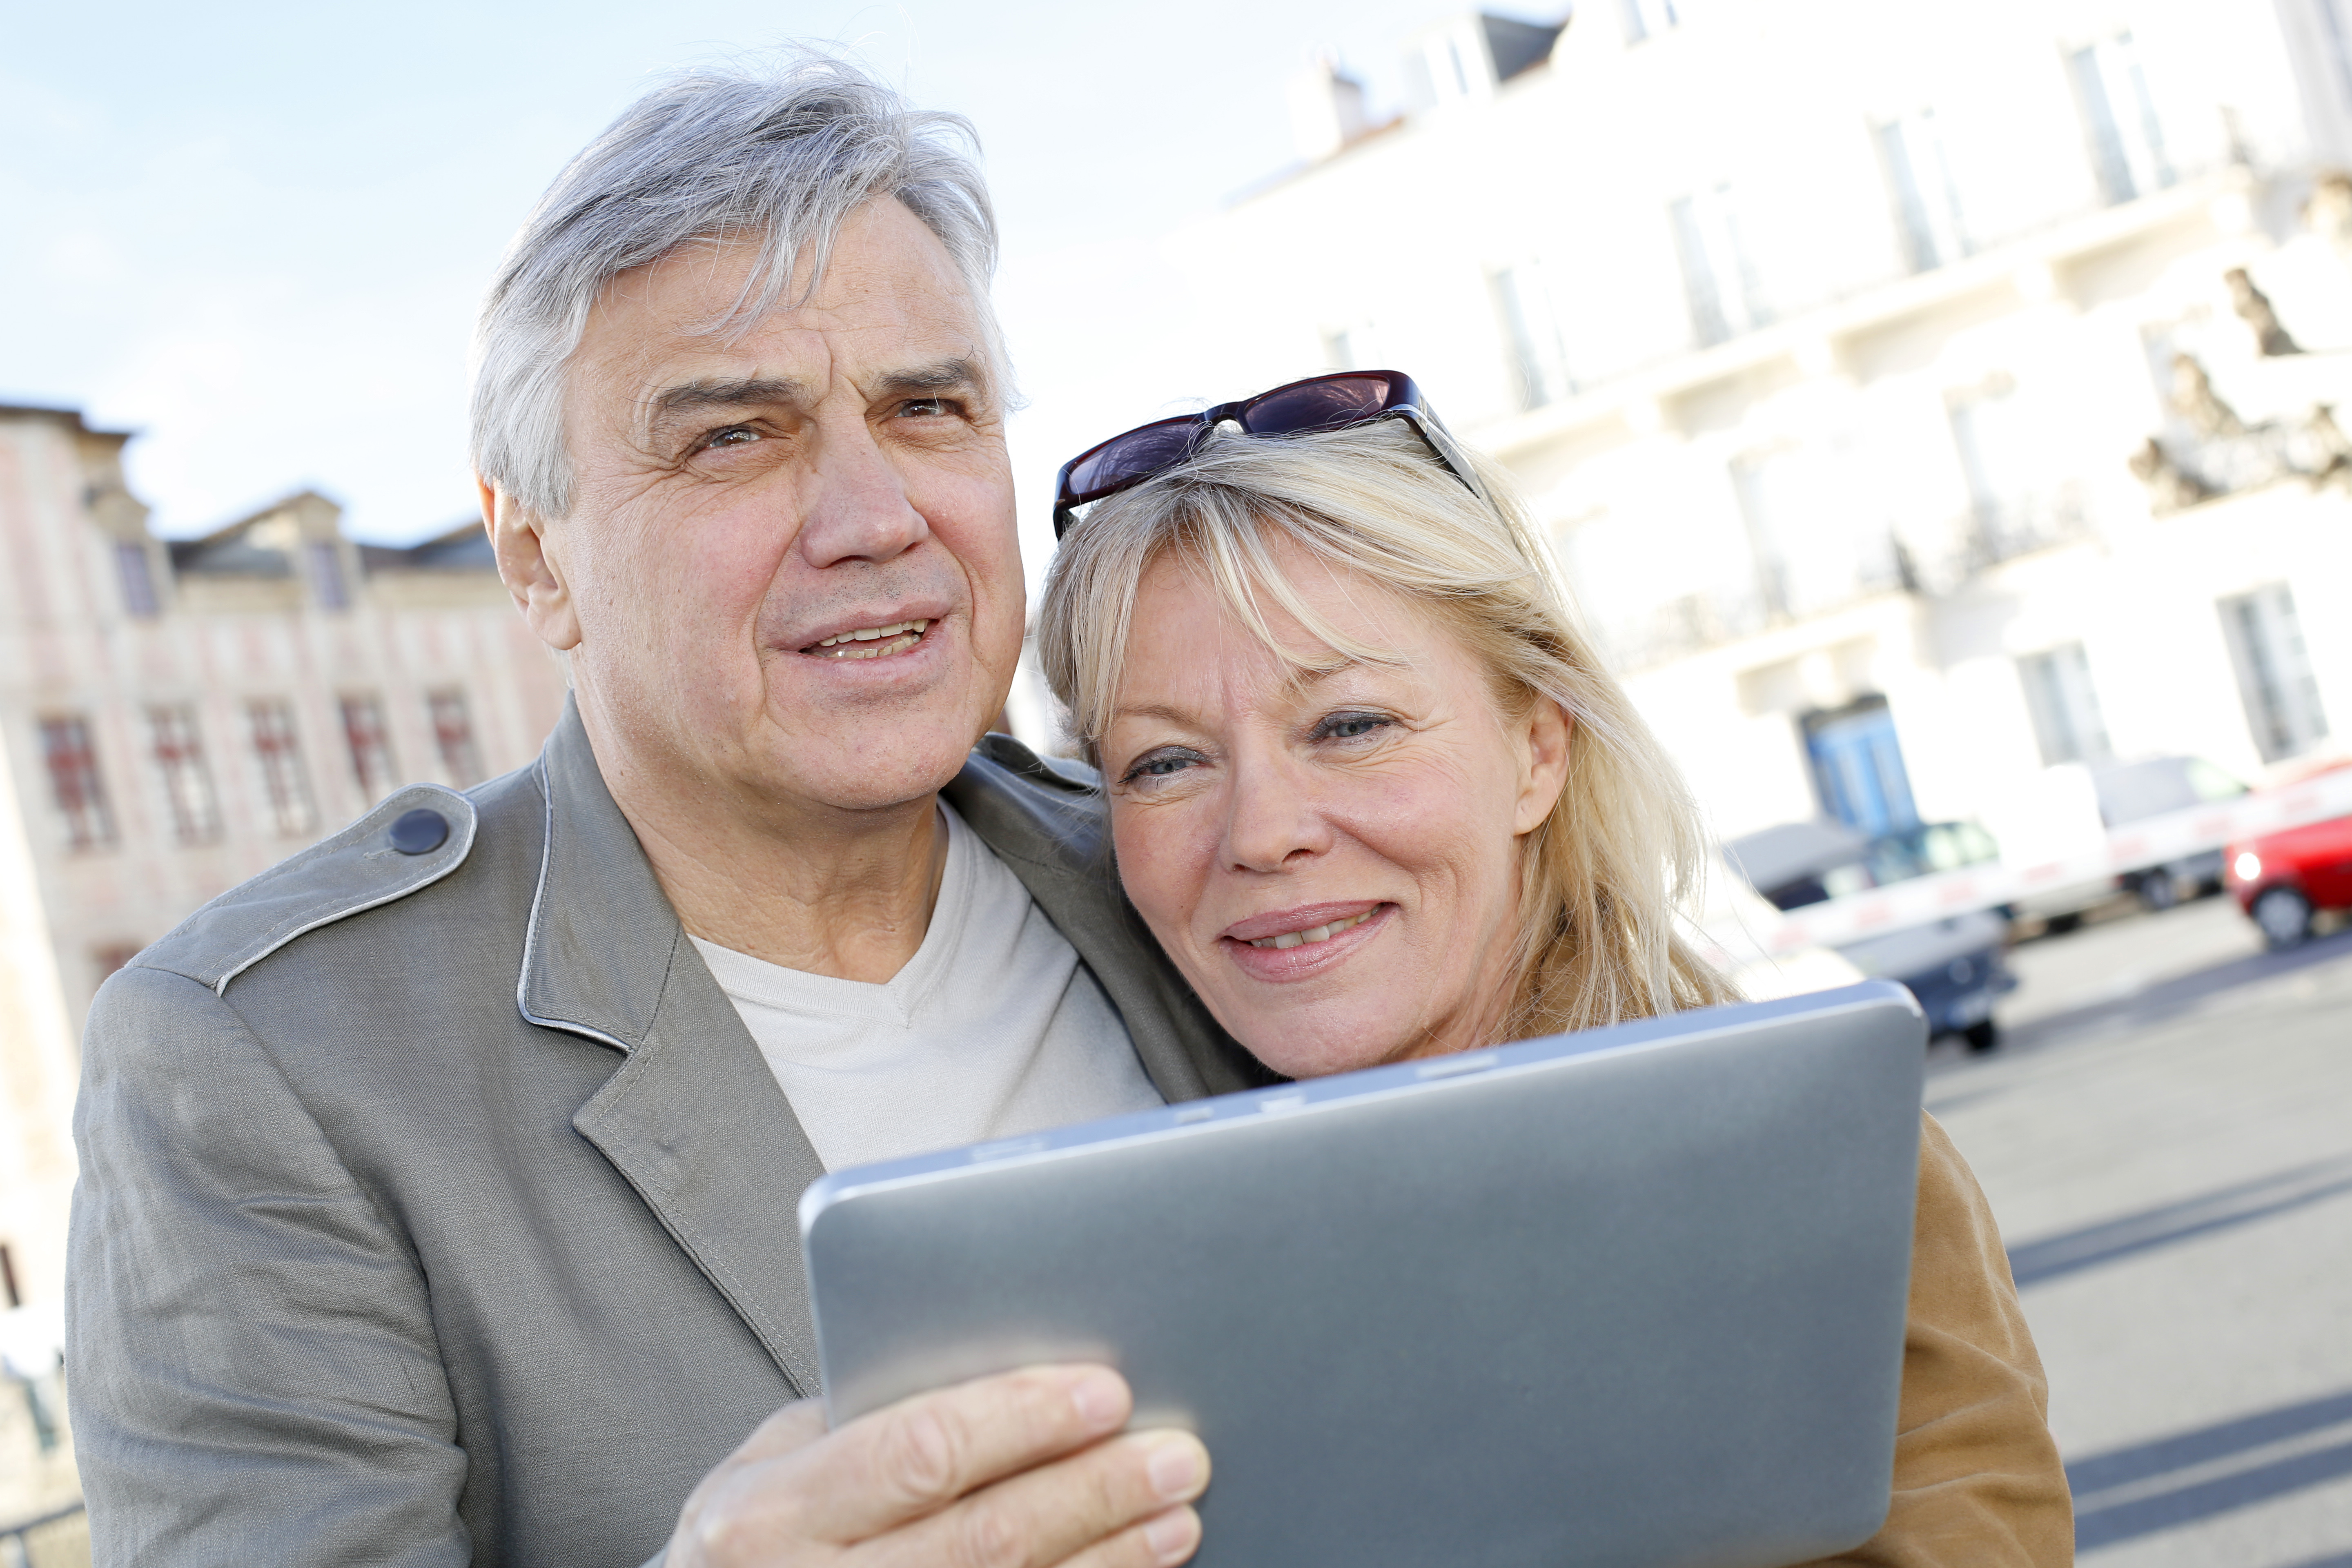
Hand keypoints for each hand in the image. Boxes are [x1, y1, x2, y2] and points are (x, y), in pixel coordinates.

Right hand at [664, 1363, 1209, 1567]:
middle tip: (1176, 1454)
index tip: (1107, 1391)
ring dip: (1108, 1560)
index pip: (919, 1452)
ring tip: (1175, 1516)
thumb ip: (873, 1416)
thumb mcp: (778, 1462)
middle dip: (1092, 1492)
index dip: (1021, 1420)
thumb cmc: (757, 1535)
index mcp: (770, 1512)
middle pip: (982, 1540)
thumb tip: (1011, 1365)